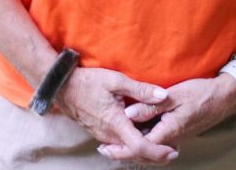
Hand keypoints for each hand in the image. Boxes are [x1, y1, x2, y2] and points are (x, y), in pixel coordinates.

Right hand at [54, 67, 177, 163]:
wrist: (62, 87)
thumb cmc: (87, 81)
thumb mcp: (115, 80)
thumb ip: (140, 89)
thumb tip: (163, 95)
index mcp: (115, 123)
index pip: (139, 146)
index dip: (157, 152)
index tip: (172, 151)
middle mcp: (109, 135)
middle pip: (135, 154)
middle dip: (155, 155)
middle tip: (173, 150)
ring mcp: (103, 136)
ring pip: (127, 151)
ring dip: (145, 151)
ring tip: (162, 145)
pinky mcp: (100, 133)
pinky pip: (119, 145)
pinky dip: (133, 146)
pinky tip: (143, 137)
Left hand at [99, 74, 235, 163]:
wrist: (223, 98)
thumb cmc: (200, 93)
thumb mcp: (174, 95)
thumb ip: (150, 105)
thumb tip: (128, 114)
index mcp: (169, 131)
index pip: (141, 147)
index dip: (123, 149)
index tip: (106, 147)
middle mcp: (172, 140)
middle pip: (145, 154)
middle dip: (124, 153)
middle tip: (104, 149)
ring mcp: (176, 138)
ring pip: (151, 151)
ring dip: (133, 149)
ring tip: (113, 144)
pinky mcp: (177, 134)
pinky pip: (157, 144)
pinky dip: (143, 143)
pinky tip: (134, 134)